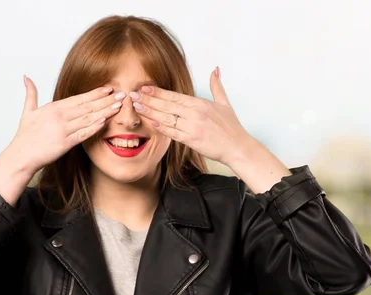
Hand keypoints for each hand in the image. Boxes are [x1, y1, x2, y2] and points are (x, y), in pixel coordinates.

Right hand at [10, 75, 125, 173]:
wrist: (20, 156)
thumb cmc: (25, 136)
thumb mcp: (27, 111)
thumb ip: (30, 93)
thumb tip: (26, 77)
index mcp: (53, 107)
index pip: (78, 98)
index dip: (95, 93)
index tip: (108, 89)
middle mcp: (59, 116)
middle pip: (87, 106)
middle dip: (106, 100)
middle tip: (122, 94)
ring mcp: (62, 130)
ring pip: (88, 118)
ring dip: (105, 112)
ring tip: (119, 107)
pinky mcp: (65, 143)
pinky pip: (83, 134)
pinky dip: (94, 128)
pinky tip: (105, 122)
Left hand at [130, 67, 250, 165]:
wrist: (237, 147)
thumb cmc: (231, 127)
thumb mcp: (224, 103)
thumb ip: (217, 86)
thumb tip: (215, 69)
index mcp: (200, 103)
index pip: (174, 96)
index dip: (158, 92)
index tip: (144, 88)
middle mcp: (195, 113)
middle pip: (167, 105)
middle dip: (148, 100)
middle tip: (133, 95)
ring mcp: (192, 127)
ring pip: (167, 118)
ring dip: (150, 112)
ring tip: (137, 107)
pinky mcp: (191, 140)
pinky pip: (173, 133)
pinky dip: (161, 128)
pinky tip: (150, 123)